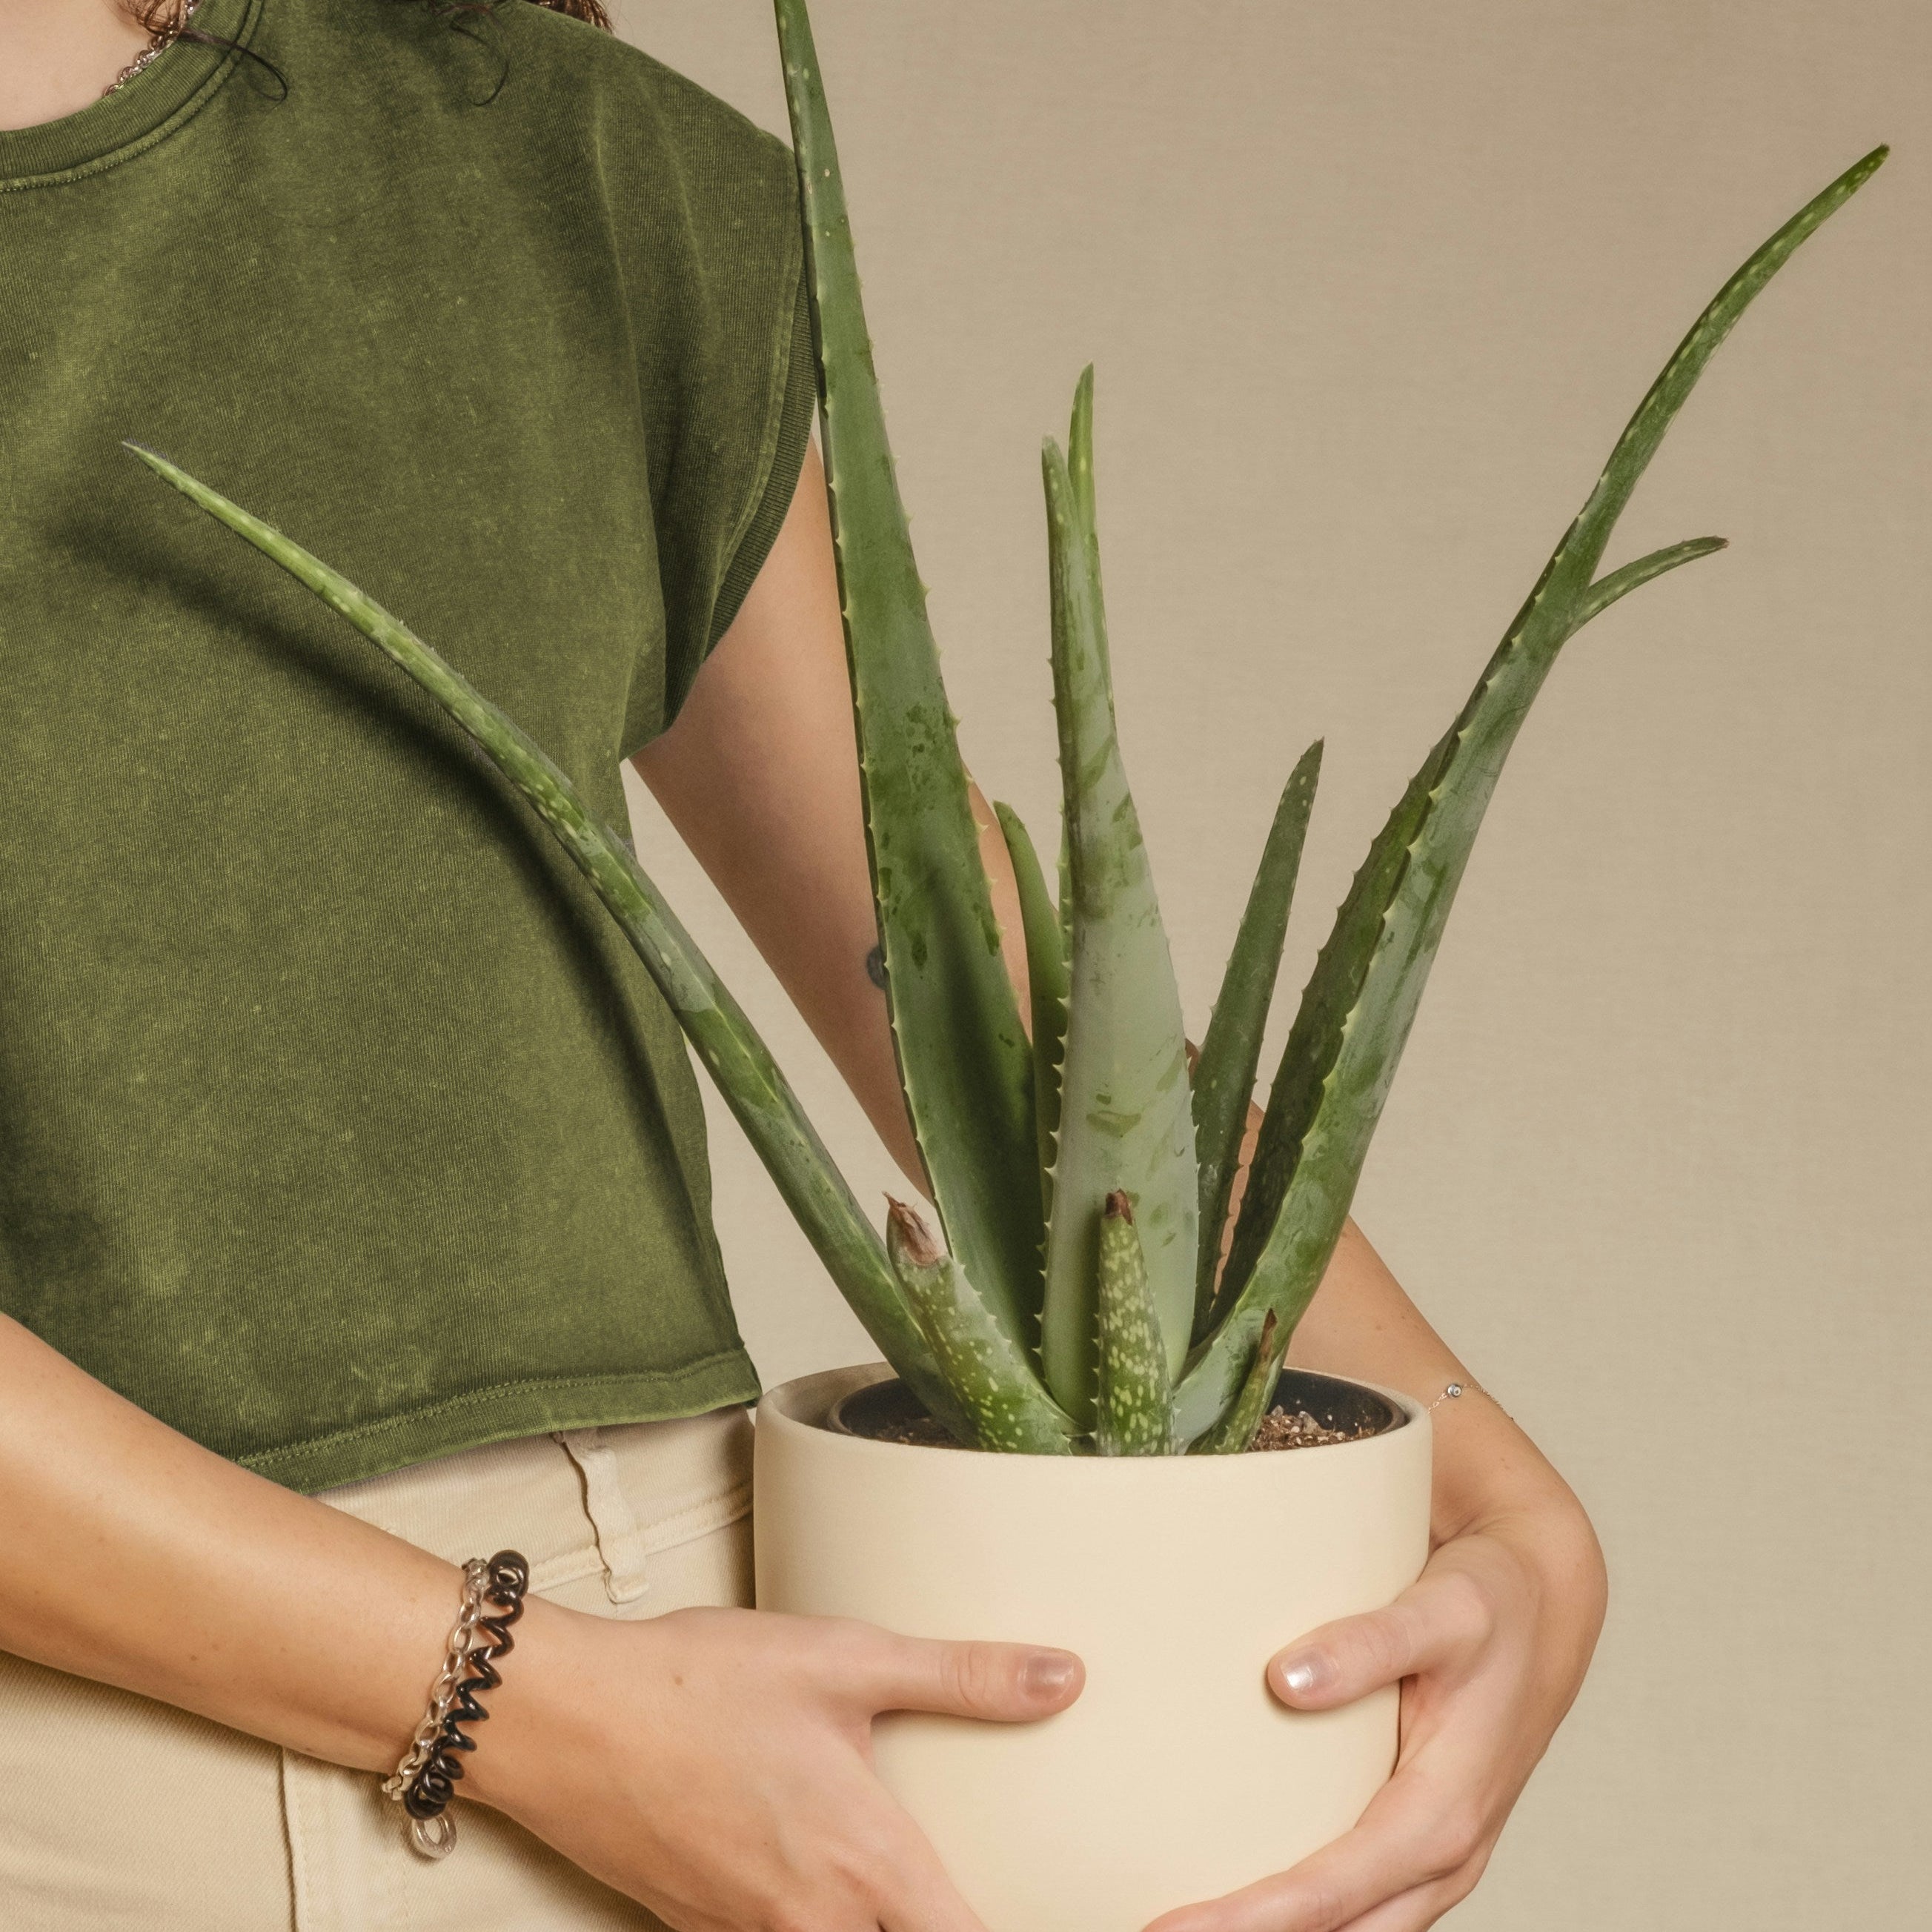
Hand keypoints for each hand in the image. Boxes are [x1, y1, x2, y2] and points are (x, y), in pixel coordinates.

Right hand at [474, 1600, 1083, 1931]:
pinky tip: (818, 1878)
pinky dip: (816, 1925)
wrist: (562, 1720)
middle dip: (941, 1923)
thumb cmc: (699, 1682)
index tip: (1084, 1915)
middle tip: (957, 1885)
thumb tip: (1063, 1676)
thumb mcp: (842, 1659)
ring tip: (893, 1883)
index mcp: (866, 1868)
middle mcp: (814, 1928)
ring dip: (876, 1923)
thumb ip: (960, 1676)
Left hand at [1145, 1495, 1606, 1931]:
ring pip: (1352, 1931)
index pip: (1332, 1892)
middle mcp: (1443, 1857)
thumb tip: (1284, 1679)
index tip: (1172, 1927)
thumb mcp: (1439, 1613)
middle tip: (1150, 1929)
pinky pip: (1359, 1904)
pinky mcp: (1416, 1842)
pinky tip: (1240, 1896)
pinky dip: (1305, 1916)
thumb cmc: (1489, 1605)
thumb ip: (1367, 1644)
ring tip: (1182, 1924)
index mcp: (1443, 1815)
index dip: (1251, 1918)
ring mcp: (1433, 1859)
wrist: (1541, 1605)